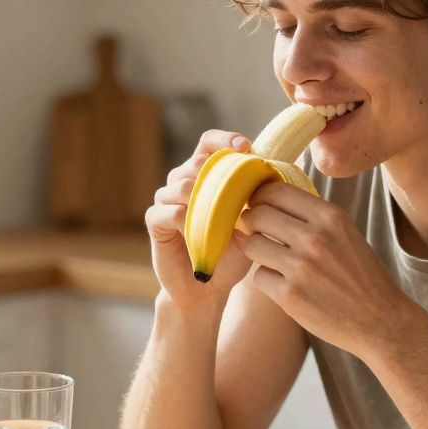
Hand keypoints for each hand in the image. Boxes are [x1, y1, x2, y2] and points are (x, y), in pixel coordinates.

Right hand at [145, 129, 254, 310]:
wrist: (208, 289)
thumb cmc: (231, 254)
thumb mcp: (251, 224)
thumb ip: (256, 200)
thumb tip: (273, 176)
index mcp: (205, 175)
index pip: (209, 142)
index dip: (224, 139)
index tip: (246, 147)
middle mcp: (182, 182)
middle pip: (196, 161)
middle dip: (219, 176)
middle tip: (240, 198)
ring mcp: (166, 200)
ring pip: (182, 184)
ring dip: (206, 201)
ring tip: (223, 221)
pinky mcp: (155, 221)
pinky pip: (170, 211)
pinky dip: (188, 221)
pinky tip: (201, 236)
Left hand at [239, 181, 420, 361]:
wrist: (381, 321)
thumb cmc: (361, 276)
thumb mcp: (345, 234)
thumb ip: (312, 217)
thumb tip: (268, 197)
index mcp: (331, 217)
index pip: (276, 191)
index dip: (261, 198)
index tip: (259, 206)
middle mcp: (315, 238)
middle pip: (258, 215)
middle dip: (252, 223)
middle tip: (258, 233)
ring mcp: (301, 267)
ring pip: (252, 245)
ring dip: (257, 252)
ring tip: (274, 260)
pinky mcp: (289, 295)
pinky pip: (258, 276)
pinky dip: (268, 281)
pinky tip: (286, 286)